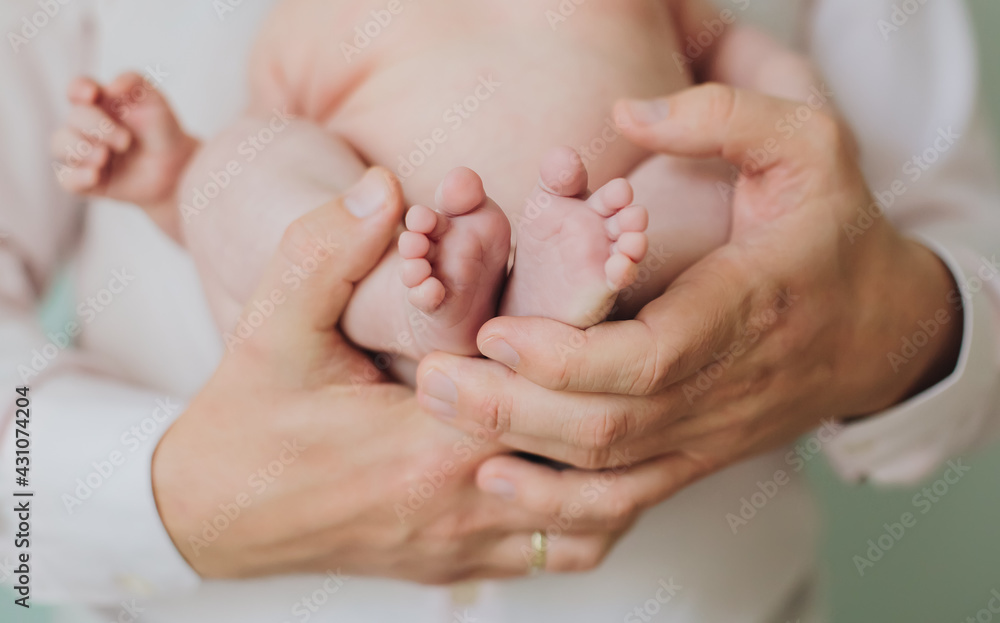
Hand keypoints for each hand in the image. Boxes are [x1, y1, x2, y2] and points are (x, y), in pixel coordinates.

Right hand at [51, 73, 196, 239]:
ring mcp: (84, 153)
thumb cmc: (162, 130)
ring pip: (59, 146)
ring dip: (79, 149)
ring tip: (104, 156)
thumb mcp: (155, 102)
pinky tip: (94, 176)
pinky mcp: (88, 180)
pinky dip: (77, 177)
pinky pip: (67, 180)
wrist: (177, 169)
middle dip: (96, 127)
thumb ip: (135, 83)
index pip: (76, 90)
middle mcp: (86, 127)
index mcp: (98, 103)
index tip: (92, 95)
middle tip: (125, 141)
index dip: (78, 89)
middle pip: (73, 118)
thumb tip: (111, 87)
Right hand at [152, 170, 631, 581]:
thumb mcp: (273, 326)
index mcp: (428, 441)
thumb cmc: (249, 421)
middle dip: (628, 401)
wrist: (213, 514)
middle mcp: (461, 502)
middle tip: (657, 350)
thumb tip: (384, 189)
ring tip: (641, 410)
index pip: (546, 392)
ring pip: (592, 520)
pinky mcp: (458, 566)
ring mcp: (464, 544)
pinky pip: (557, 557)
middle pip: (589, 458)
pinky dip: (592, 518)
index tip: (622, 290)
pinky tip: (596, 477)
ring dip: (627, 467)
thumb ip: (327, 251)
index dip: (594, 341)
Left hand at [414, 84, 962, 508]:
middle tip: (432, 374)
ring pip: (608, 468)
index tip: (495, 328)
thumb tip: (628, 114)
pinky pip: (627, 500)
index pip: (651, 358)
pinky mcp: (696, 455)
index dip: (568, 357)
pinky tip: (498, 480)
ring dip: (519, 449)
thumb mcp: (808, 147)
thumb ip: (725, 118)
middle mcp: (725, 386)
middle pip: (609, 424)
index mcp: (747, 309)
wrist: (881, 330)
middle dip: (511, 407)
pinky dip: (561, 502)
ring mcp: (709, 432)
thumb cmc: (832, 232)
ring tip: (440, 411)